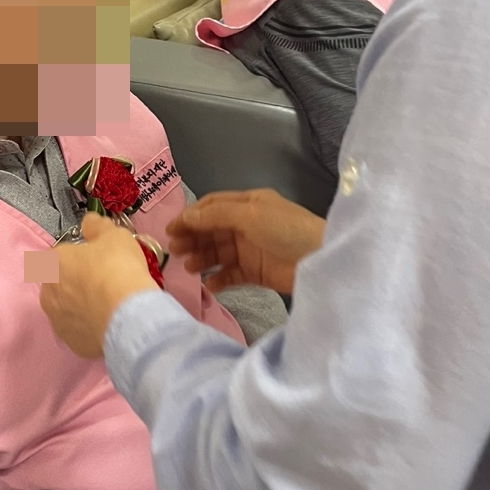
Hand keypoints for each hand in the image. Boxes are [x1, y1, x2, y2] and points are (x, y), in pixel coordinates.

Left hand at [38, 213, 158, 358]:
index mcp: (52, 263)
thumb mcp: (113, 235)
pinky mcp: (72, 343)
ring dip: (81, 306)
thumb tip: (88, 221)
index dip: (78, 256)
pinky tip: (108, 322)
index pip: (59, 256)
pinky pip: (80, 331)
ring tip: (107, 305)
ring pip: (67, 310)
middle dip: (76, 283)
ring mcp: (58, 321)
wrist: (128, 313)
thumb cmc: (118, 267)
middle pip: (60, 284)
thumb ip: (97, 226)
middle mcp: (48, 293)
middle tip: (103, 282)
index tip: (96, 260)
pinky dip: (90, 327)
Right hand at [165, 188, 325, 295]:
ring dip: (202, 258)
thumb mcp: (251, 215)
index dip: (190, 217)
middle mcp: (247, 224)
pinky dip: (218, 279)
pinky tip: (209, 284)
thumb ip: (216, 215)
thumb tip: (186, 217)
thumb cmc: (286, 230)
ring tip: (190, 269)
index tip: (171, 231)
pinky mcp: (256, 273)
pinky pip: (231, 275)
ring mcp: (251, 249)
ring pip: (218, 253)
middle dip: (193, 239)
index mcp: (248, 204)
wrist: (319, 260)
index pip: (212, 207)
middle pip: (212, 230)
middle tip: (175, 252)